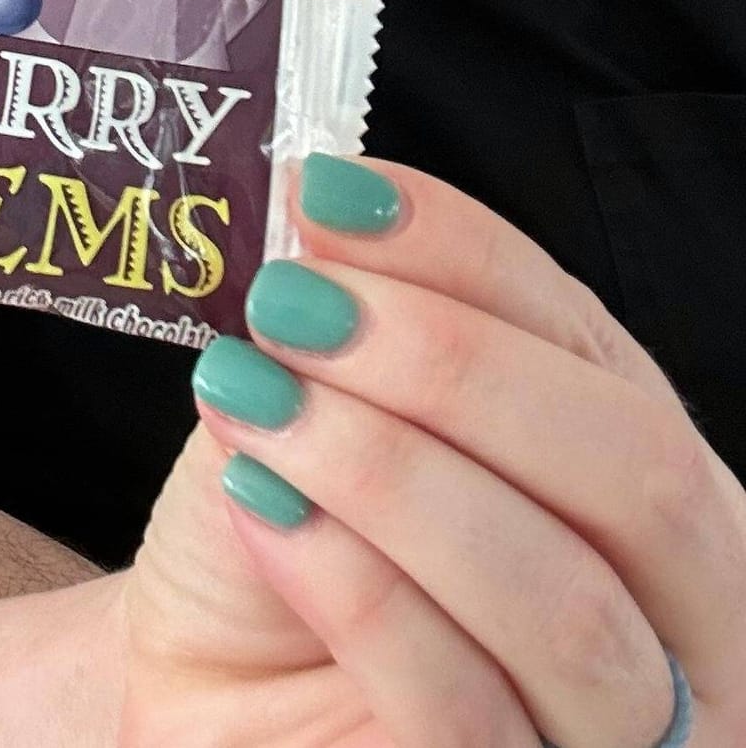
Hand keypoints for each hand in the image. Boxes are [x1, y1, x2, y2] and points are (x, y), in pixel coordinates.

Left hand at [175, 155, 743, 746]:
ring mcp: (623, 735)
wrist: (210, 691)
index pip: (594, 342)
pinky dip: (357, 589)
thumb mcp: (320, 408)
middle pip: (635, 473)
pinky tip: (261, 504)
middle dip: (451, 366)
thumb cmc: (283, 540)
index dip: (466, 254)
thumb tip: (333, 209)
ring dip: (389, 475)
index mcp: (642, 472)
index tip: (332, 195)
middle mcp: (679, 610)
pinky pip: (472, 711)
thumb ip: (350, 326)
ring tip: (253, 398)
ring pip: (564, 603)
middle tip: (295, 306)